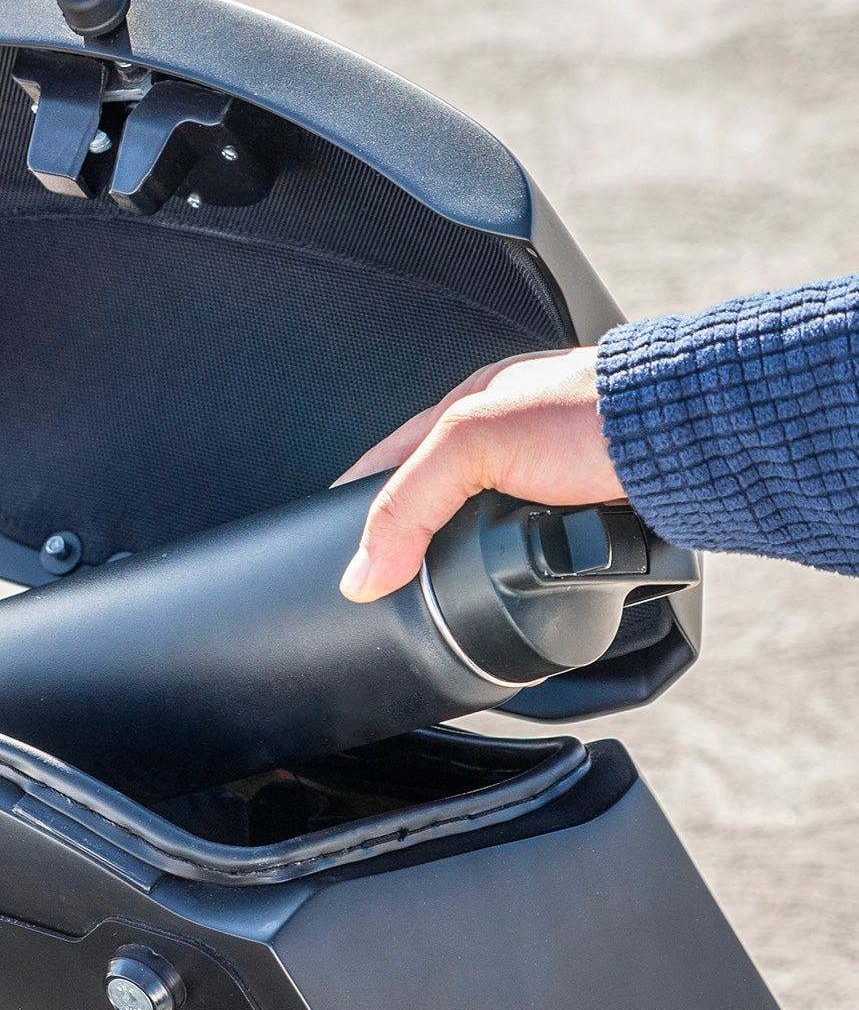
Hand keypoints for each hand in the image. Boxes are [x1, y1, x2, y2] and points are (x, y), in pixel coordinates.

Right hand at [336, 346, 624, 601]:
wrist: (685, 441)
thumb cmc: (593, 414)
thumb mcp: (475, 444)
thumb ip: (412, 502)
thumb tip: (361, 573)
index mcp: (466, 409)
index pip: (387, 463)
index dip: (351, 503)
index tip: (323, 545)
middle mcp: (503, 444)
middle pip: (432, 505)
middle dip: (409, 543)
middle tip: (386, 585)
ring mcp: (541, 483)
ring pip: (479, 537)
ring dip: (466, 567)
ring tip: (442, 600)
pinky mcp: (576, 518)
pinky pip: (525, 559)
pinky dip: (511, 577)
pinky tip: (504, 594)